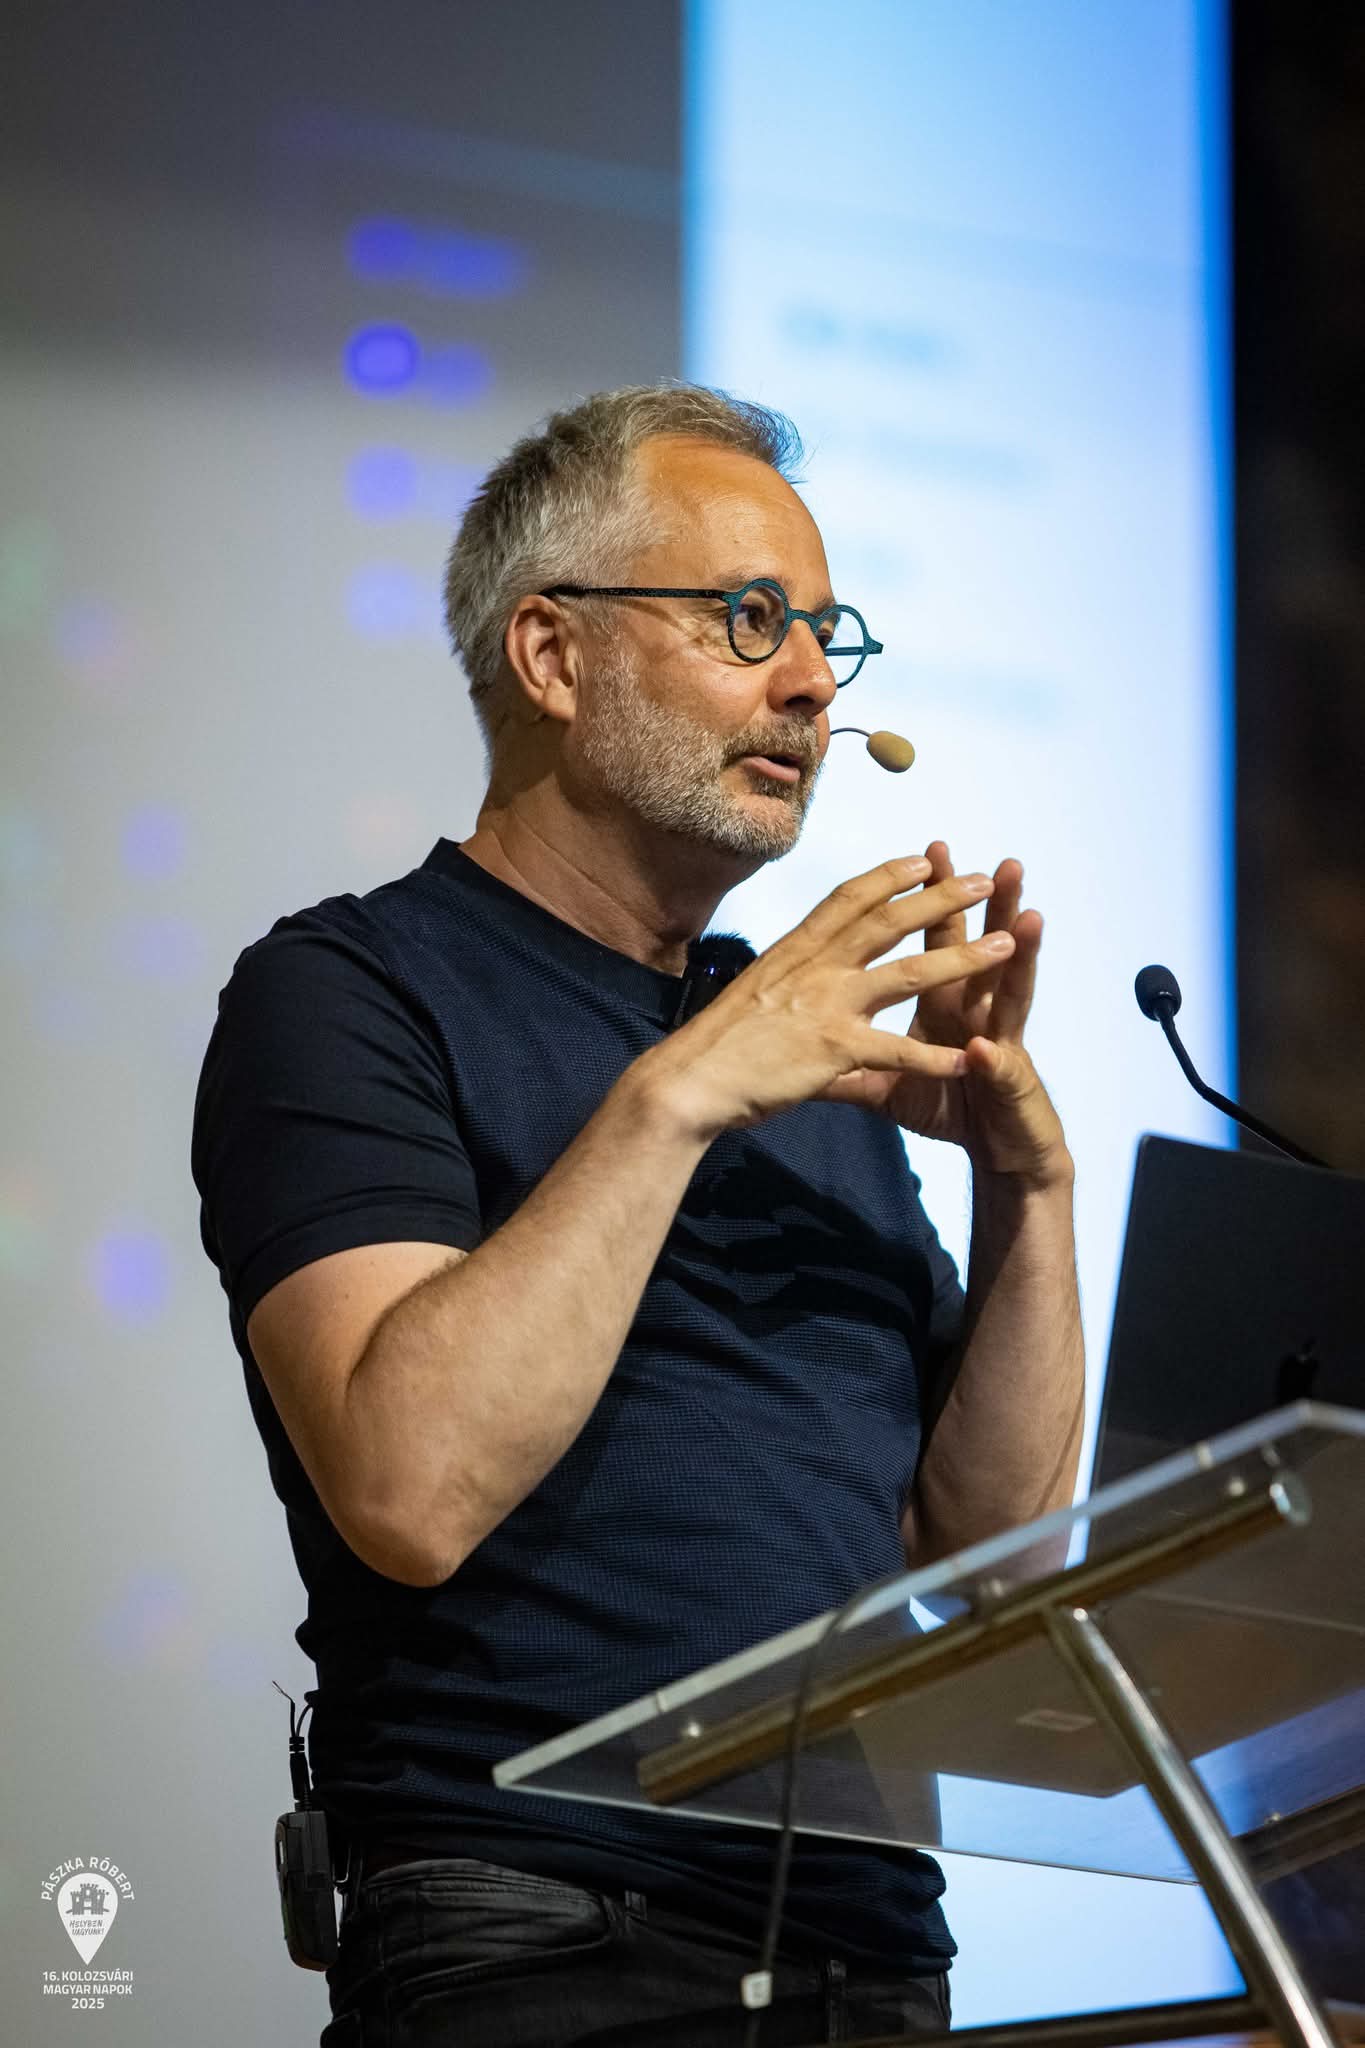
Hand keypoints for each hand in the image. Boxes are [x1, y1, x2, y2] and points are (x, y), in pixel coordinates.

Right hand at [637, 853, 1011, 1144]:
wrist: (690, 1079)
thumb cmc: (718, 1042)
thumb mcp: (756, 991)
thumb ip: (789, 978)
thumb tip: (799, 970)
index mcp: (796, 950)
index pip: (849, 899)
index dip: (890, 876)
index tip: (923, 859)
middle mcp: (816, 967)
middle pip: (890, 922)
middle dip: (941, 898)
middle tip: (982, 880)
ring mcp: (827, 1005)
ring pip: (908, 974)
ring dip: (961, 958)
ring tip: (1004, 947)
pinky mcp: (833, 1050)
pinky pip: (896, 1050)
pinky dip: (934, 1056)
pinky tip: (968, 1058)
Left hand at [822, 842, 1070, 1186]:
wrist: (997, 1152)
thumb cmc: (949, 1107)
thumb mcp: (888, 1082)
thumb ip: (849, 1060)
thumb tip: (801, 1044)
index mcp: (943, 1003)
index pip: (932, 941)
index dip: (924, 904)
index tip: (918, 858)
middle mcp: (976, 1011)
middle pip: (974, 948)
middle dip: (975, 905)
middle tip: (974, 861)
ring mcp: (999, 1043)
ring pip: (1011, 992)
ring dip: (1019, 956)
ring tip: (1028, 917)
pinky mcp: (1010, 1086)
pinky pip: (1000, 1071)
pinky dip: (994, 1059)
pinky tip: (989, 1045)